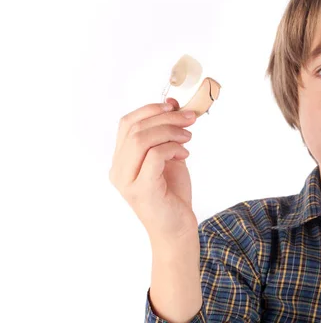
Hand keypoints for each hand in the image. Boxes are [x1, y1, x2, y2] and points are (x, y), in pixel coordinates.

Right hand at [109, 98, 198, 243]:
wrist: (177, 229)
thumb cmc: (172, 194)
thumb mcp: (170, 157)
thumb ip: (166, 134)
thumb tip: (172, 103)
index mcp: (121, 160)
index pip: (126, 123)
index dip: (149, 109)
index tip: (173, 106)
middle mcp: (118, 170)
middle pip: (134, 128)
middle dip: (165, 117)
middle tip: (189, 118)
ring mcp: (127, 181)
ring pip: (141, 139)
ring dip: (170, 131)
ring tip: (188, 136)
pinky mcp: (142, 190)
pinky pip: (154, 156)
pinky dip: (172, 148)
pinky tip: (184, 154)